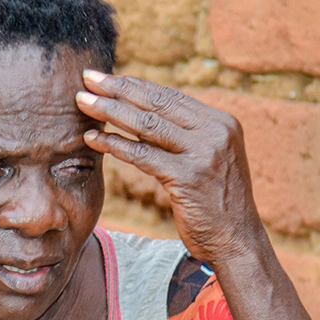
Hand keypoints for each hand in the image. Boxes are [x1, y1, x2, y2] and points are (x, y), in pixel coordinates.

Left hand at [76, 70, 266, 265]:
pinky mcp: (188, 177)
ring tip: (82, 103)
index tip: (106, 78)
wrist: (237, 240)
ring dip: (109, 112)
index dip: (135, 85)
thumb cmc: (216, 202)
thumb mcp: (209, 159)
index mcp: (222, 122)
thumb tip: (143, 112)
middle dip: (117, 89)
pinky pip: (142, 156)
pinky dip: (115, 145)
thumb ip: (186, 136)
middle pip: (156, 104)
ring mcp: (204, 154)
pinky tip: (94, 139)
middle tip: (88, 79)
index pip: (170, 96)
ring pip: (146, 126)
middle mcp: (216, 132)